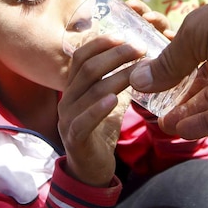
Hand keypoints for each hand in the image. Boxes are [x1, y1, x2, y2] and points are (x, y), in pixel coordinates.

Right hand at [59, 36, 145, 186]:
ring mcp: (68, 119)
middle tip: (139, 49)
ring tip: (138, 71)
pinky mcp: (74, 138)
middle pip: (87, 69)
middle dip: (114, 56)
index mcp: (73, 88)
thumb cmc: (101, 131)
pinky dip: (99, 108)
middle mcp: (67, 99)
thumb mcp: (107, 101)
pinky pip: (83, 120)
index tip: (124, 37)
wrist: (90, 170)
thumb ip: (115, 81)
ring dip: (116, 78)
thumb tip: (140, 59)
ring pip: (90, 91)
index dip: (100, 44)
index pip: (80, 56)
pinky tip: (115, 99)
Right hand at [128, 0, 207, 138]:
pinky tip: (180, 131)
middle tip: (148, 108)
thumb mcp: (199, 33)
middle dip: (174, 92)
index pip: (186, 48)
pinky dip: (204, 123)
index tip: (142, 80)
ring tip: (160, 124)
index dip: (165, 64)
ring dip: (186, 111)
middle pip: (196, 76)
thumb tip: (138, 79)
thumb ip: (170, 61)